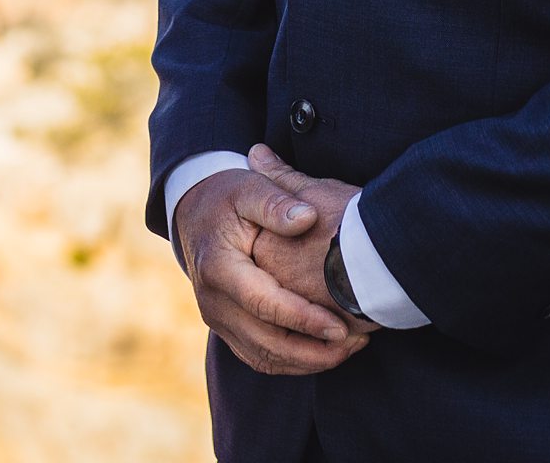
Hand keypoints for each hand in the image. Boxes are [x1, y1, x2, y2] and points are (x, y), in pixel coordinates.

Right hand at [173, 163, 369, 374]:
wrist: (194, 212)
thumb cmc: (228, 197)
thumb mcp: (249, 187)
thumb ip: (276, 202)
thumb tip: (307, 218)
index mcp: (219, 267)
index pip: (263, 303)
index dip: (303, 319)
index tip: (341, 326)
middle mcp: (213, 301)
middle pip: (265, 343)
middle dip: (313, 351)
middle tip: (355, 343)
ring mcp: (218, 319)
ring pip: (264, 358)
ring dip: (307, 361)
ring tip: (349, 348)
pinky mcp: (226, 328)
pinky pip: (260, 357)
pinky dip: (293, 361)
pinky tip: (326, 350)